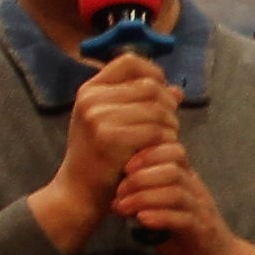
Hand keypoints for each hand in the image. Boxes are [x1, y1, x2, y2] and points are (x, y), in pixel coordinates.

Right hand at [36, 56, 176, 249]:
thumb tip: (177, 90)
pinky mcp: (110, 137)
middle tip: (170, 123)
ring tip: (167, 138)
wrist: (78, 192)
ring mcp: (98, 117)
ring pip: (157, 109)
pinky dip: (166, 140)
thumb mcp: (113, 123)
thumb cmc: (99, 157)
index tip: (163, 90)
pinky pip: (155, 131)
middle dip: (168, 104)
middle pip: (149, 86)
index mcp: (90, 89)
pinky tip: (161, 150)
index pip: (129, 62)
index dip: (153, 72)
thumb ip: (141, 103)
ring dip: (171, 124)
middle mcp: (91, 98)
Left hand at [117, 142, 254, 254]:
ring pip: (175, 193)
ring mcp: (202, 212)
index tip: (125, 167)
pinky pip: (182, 220)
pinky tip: (141, 219)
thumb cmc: (189, 238)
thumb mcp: (169, 212)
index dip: (148, 154)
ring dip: (144, 197)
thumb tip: (116, 198)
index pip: (175, 152)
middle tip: (119, 192)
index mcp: (190, 181)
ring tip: (123, 207)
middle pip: (172, 170)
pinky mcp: (202, 234)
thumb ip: (148, 202)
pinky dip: (159, 216)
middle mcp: (198, 192)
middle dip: (140, 177)